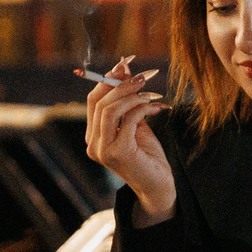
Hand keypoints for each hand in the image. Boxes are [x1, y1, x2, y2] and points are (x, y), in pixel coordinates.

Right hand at [83, 59, 175, 223]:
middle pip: (99, 103)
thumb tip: (125, 70)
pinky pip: (128, 119)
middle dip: (121, 84)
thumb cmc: (148, 156)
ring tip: (149, 89)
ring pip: (110, 110)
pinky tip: (156, 106)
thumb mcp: (136, 124)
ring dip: (131, 94)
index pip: (92, 100)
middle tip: (143, 76)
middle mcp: (93, 143)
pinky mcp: (118, 153)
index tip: (125, 65)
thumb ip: (128, 102)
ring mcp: (103, 150)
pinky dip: (142, 108)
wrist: (158, 186)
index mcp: (93, 136)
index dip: (107, 80)